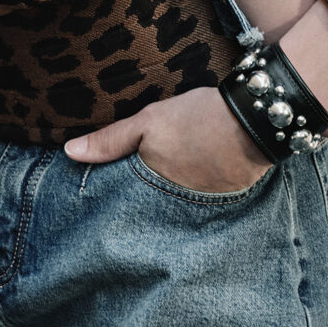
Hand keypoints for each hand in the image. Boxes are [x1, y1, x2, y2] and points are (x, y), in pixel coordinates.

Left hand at [65, 87, 272, 193]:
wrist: (257, 120)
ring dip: (162, 201)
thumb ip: (111, 140)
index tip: (95, 199)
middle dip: (135, 204)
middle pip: (146, 209)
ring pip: (171, 208)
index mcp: (152, 186)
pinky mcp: (222, 201)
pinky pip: (196, 204)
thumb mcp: (149, 121)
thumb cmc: (199, 118)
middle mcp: (174, 206)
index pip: (121, 203)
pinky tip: (186, 182)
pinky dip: (188, 195)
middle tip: (122, 194)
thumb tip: (70, 152)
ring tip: (157, 187)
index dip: (111, 198)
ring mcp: (200, 206)